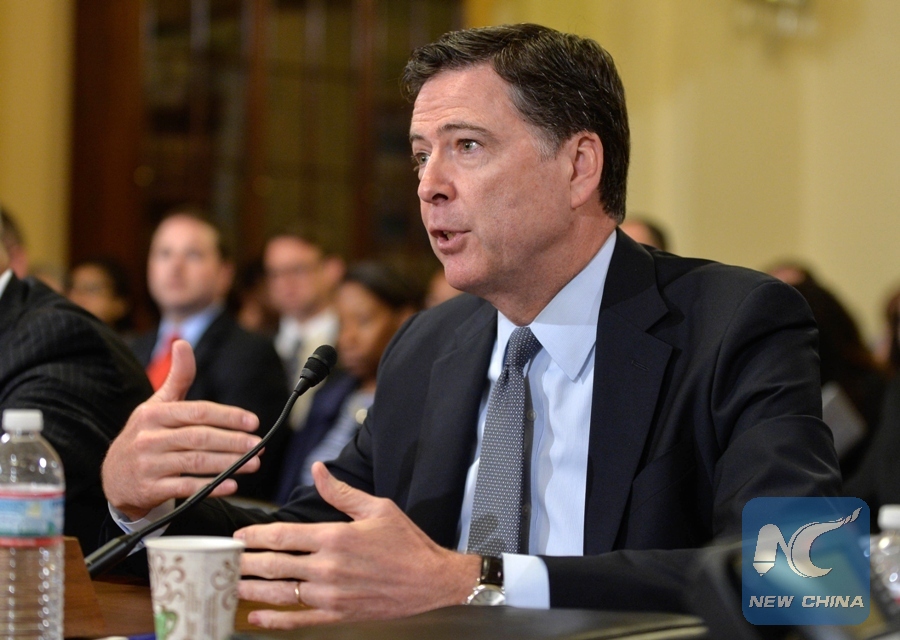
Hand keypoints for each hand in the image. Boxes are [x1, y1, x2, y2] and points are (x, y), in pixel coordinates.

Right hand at [102, 340, 262, 519]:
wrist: (113, 478)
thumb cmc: (145, 435)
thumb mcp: (157, 405)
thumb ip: (177, 377)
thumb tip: (183, 342)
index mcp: (154, 414)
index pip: (197, 412)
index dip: (228, 416)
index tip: (253, 422)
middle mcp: (149, 438)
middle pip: (199, 438)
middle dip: (233, 442)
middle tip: (259, 445)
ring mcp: (148, 465)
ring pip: (195, 463)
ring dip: (228, 464)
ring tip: (254, 463)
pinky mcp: (149, 488)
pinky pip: (185, 488)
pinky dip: (210, 487)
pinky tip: (231, 485)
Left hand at [235, 462, 480, 627]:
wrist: (431, 581)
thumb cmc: (407, 542)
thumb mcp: (377, 508)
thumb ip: (340, 492)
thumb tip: (317, 470)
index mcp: (335, 537)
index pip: (283, 536)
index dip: (255, 536)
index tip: (238, 536)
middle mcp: (328, 568)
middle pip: (274, 565)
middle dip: (245, 562)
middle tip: (224, 560)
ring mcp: (331, 596)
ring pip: (280, 593)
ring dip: (251, 589)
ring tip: (229, 585)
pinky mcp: (338, 615)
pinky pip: (298, 620)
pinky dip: (273, 620)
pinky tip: (256, 618)